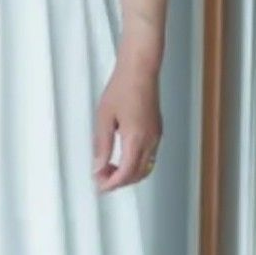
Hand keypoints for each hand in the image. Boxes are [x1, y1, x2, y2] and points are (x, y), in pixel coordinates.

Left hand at [91, 59, 162, 192]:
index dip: (111, 183)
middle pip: (137, 174)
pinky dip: (136, 164)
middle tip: (101, 179)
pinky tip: (121, 157)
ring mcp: (156, 136)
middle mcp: (150, 140)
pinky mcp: (157, 130)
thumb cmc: (123, 87)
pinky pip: (149, 156)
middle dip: (119, 182)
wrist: (140, 69)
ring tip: (109, 169)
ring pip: (145, 167)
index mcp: (136, 139)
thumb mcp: (104, 117)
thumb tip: (98, 166)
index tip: (99, 185)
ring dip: (128, 174)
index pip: (126, 173)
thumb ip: (101, 145)